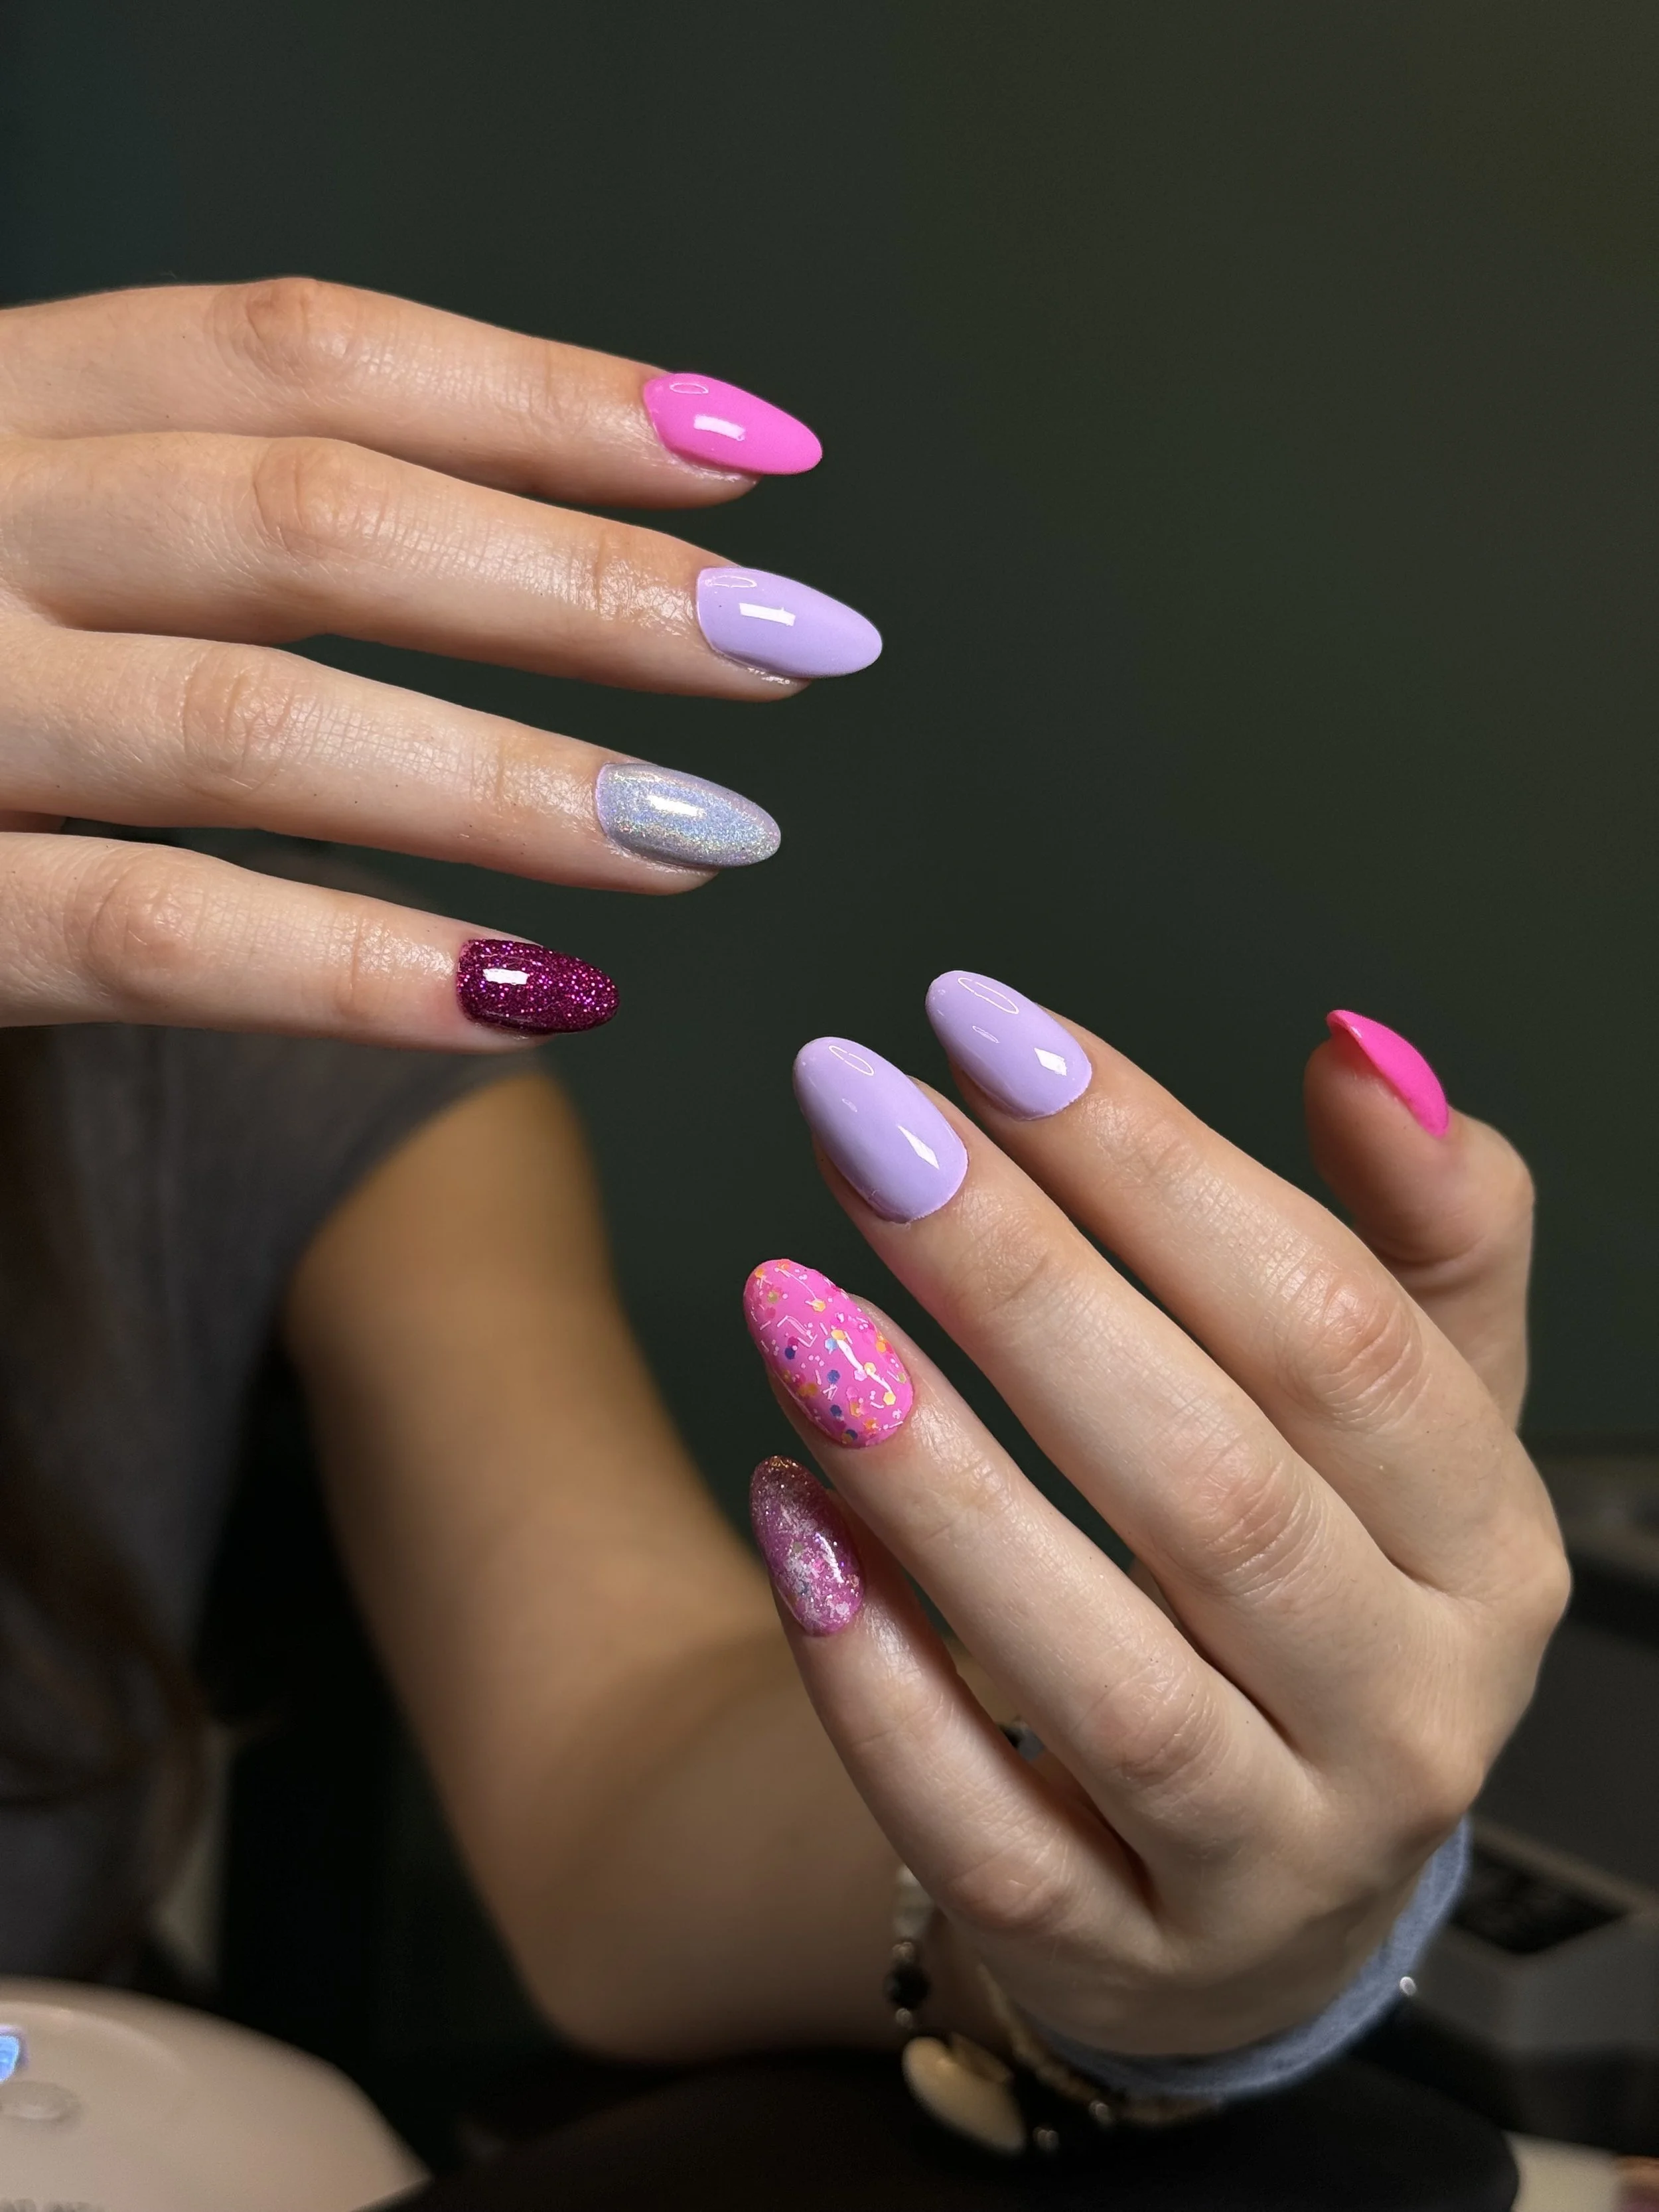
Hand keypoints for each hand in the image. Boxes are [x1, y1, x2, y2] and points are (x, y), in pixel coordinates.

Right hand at [0, 280, 874, 1042]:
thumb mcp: (16, 523)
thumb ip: (191, 518)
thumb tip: (520, 538)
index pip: (302, 351)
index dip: (545, 395)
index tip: (752, 452)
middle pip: (309, 516)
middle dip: (580, 582)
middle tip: (801, 644)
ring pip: (248, 726)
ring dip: (510, 783)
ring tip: (712, 834)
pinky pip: (148, 936)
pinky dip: (355, 971)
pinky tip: (535, 1000)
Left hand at [744, 986, 1563, 2057]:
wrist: (1249, 1863)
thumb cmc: (1311, 1577)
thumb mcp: (1408, 1412)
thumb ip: (1417, 1233)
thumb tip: (1360, 1052)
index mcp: (1483, 1548)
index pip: (1338, 1331)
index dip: (1158, 1164)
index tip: (982, 1026)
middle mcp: (1404, 1716)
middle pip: (1213, 1487)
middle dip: (1022, 1281)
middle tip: (859, 1118)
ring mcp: (1263, 1861)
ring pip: (1102, 1675)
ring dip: (935, 1478)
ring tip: (786, 1306)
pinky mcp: (1111, 1954)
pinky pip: (979, 1829)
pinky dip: (874, 1677)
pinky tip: (785, 1515)